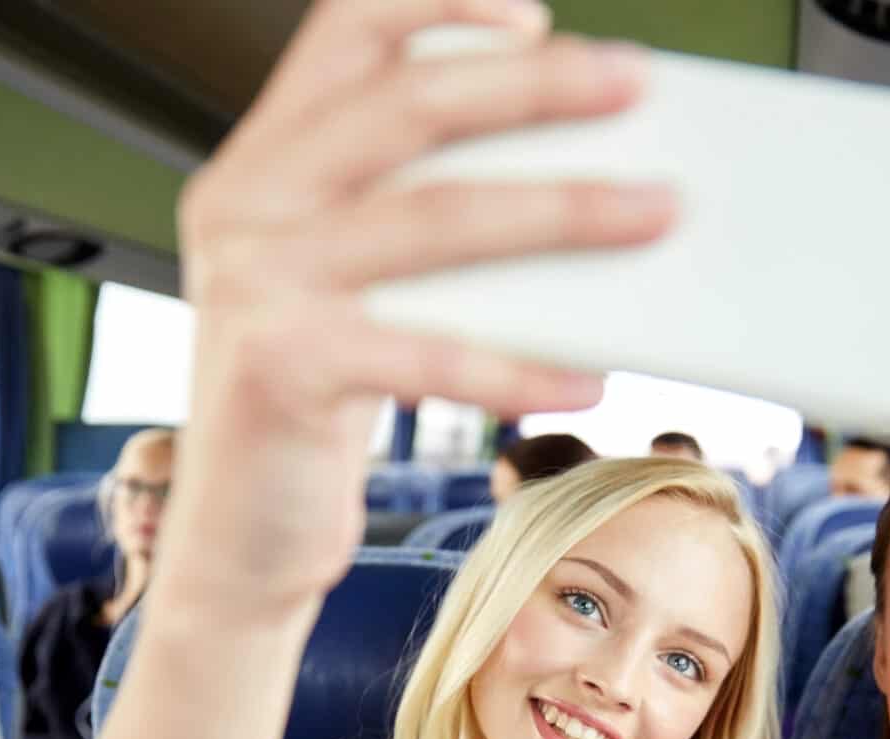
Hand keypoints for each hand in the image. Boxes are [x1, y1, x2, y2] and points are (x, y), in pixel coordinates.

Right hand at [163, 0, 675, 615]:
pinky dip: (519, 365)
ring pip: (434, 218)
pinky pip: (428, 355)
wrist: (238, 534)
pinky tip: (590, 376)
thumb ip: (416, 218)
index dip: (439, 0)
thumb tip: (578, 176)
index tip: (537, 14)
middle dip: (536, 86)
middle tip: (633, 88)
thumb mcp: (351, 287)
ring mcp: (255, 282)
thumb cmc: (312, 404)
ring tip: (652, 214)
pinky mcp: (279, 367)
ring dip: (562, 210)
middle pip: (408, 103)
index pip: (345, 27)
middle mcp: (246, 201)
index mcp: (264, 160)